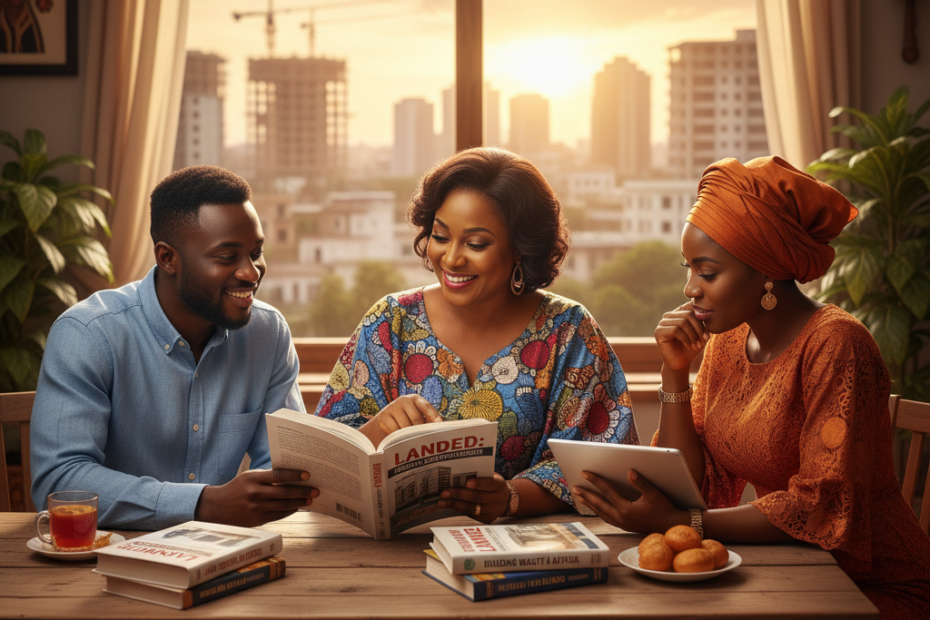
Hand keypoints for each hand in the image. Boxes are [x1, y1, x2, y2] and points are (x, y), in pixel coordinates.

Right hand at [195, 469, 318, 526]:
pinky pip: (278, 515)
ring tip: (310, 500)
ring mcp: (256, 508)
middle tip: (315, 490)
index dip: (294, 475)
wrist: (217, 507)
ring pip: (283, 505)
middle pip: (284, 492)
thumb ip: (267, 476)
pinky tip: (297, 507)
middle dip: (302, 491)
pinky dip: (289, 511)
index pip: (278, 476)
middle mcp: (255, 494)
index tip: (308, 475)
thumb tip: (291, 476)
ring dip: (299, 502)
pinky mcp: (257, 520)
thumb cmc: (237, 488)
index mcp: (253, 479)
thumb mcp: (248, 477)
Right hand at [361, 395, 442, 444]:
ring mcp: (393, 407)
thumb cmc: (409, 418)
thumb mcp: (419, 415)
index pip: (426, 407)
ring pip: (405, 426)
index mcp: (416, 399)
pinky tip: (399, 437)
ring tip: (412, 439)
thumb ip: (430, 420)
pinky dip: (398, 436)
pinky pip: (394, 431)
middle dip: (420, 430)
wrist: (388, 420)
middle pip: (416, 418)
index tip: (439, 425)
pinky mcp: (383, 417)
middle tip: (424, 439)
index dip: (434, 416)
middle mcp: (404, 400)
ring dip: (409, 434)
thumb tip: (442, 427)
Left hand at [438, 473, 509, 523]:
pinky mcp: (485, 519)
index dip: (479, 484)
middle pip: (478, 497)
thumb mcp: (492, 477)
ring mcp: (491, 511)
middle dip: (460, 494)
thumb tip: (458, 473)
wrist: (507, 501)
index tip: (467, 483)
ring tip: (442, 501)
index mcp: (499, 485)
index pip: (490, 484)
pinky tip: (447, 506)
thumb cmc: (493, 485)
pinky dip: (457, 509)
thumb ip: (480, 475)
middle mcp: (497, 499)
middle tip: (445, 492)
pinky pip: (469, 514)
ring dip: (455, 504)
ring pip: (472, 508)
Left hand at [571, 469, 686, 534]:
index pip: (607, 492)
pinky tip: (594, 507)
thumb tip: (629, 471)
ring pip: (601, 512)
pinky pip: (606, 518)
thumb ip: (641, 483)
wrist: (670, 526)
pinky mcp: (624, 526)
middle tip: (574, 486)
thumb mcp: (654, 494)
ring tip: (579, 496)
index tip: (584, 473)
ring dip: (590, 504)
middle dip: (586, 494)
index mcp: (626, 509)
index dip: (595, 481)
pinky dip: (598, 511)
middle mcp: (621, 518)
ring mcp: (621, 524)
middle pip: (599, 504)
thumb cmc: (664, 509)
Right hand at [654, 302, 708, 371]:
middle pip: (688, 314)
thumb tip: (706, 311)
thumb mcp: (700, 333)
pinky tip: (688, 346)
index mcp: (679, 313)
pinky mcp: (658, 331)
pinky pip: (675, 330)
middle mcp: (669, 315)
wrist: (680, 363)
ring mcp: (662, 323)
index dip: (701, 317)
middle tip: (705, 340)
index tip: (707, 332)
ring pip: (682, 322)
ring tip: (697, 345)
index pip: (690, 306)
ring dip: (693, 335)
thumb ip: (702, 321)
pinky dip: (685, 339)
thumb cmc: (691, 347)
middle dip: (699, 328)